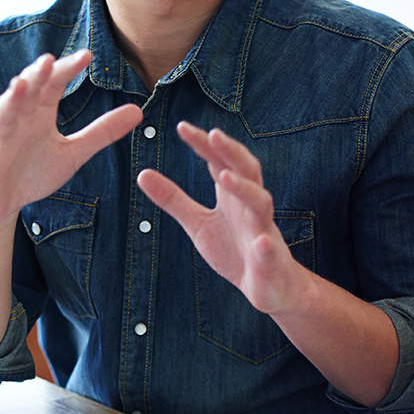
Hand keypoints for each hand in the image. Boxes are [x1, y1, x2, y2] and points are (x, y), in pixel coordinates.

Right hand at [0, 50, 141, 234]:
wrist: (1, 202)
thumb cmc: (34, 172)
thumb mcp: (74, 153)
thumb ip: (102, 132)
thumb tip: (138, 110)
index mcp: (39, 115)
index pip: (53, 86)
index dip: (67, 71)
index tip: (87, 55)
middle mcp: (18, 122)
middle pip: (26, 94)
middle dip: (36, 77)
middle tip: (50, 60)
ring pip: (3, 117)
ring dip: (9, 102)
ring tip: (18, 86)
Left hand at [137, 123, 308, 313]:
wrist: (270, 287)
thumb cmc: (235, 250)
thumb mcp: (198, 224)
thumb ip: (174, 199)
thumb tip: (142, 173)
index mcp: (232, 196)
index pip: (219, 162)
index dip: (204, 144)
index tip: (182, 127)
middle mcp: (250, 206)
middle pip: (246, 171)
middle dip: (231, 152)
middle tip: (213, 134)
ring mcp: (263, 231)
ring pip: (260, 203)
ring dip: (245, 189)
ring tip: (225, 177)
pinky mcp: (270, 260)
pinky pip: (270, 251)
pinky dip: (266, 246)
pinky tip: (260, 243)